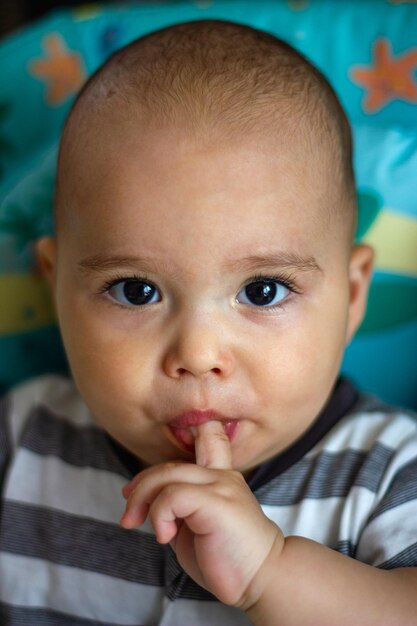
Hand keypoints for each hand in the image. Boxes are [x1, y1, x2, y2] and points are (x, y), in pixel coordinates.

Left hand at [120, 420, 283, 607]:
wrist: (263, 580)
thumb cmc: (226, 557)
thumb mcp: (194, 525)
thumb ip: (176, 506)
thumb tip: (141, 499)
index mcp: (219, 476)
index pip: (210, 434)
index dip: (189, 431)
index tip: (160, 468)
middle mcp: (221, 475)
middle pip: (169, 463)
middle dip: (140, 487)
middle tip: (129, 517)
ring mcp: (221, 485)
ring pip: (166, 475)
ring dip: (142, 501)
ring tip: (139, 526)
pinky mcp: (217, 502)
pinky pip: (172, 495)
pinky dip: (159, 515)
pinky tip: (164, 536)